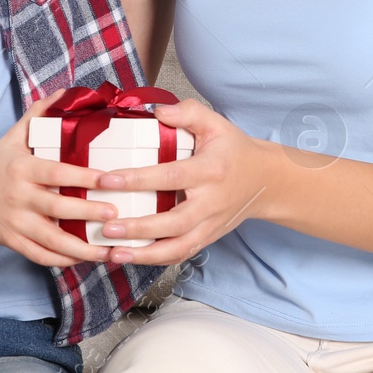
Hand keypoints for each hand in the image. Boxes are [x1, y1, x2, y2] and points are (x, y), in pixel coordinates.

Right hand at [0, 89, 123, 267]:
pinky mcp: (12, 241)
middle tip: (117, 214)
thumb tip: (65, 91)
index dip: (85, 177)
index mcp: (22, 168)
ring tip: (109, 250)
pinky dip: (62, 261)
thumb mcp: (14, 136)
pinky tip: (84, 260)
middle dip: (88, 213)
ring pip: (51, 239)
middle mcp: (18, 196)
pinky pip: (39, 256)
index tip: (111, 180)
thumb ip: (40, 114)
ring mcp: (15, 222)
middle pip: (57, 208)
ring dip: (81, 248)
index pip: (57, 172)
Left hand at [93, 99, 273, 266]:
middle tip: (107, 226)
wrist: (265, 181)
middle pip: (174, 223)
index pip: (170, 177)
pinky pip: (180, 254)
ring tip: (113, 252)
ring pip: (177, 247)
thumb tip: (158, 112)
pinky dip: (155, 260)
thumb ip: (188, 113)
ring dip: (144, 254)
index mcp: (210, 171)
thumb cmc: (234, 150)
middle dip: (139, 228)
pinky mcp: (207, 238)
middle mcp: (211, 203)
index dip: (138, 179)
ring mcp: (210, 225)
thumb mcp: (216, 124)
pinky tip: (129, 258)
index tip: (107, 180)